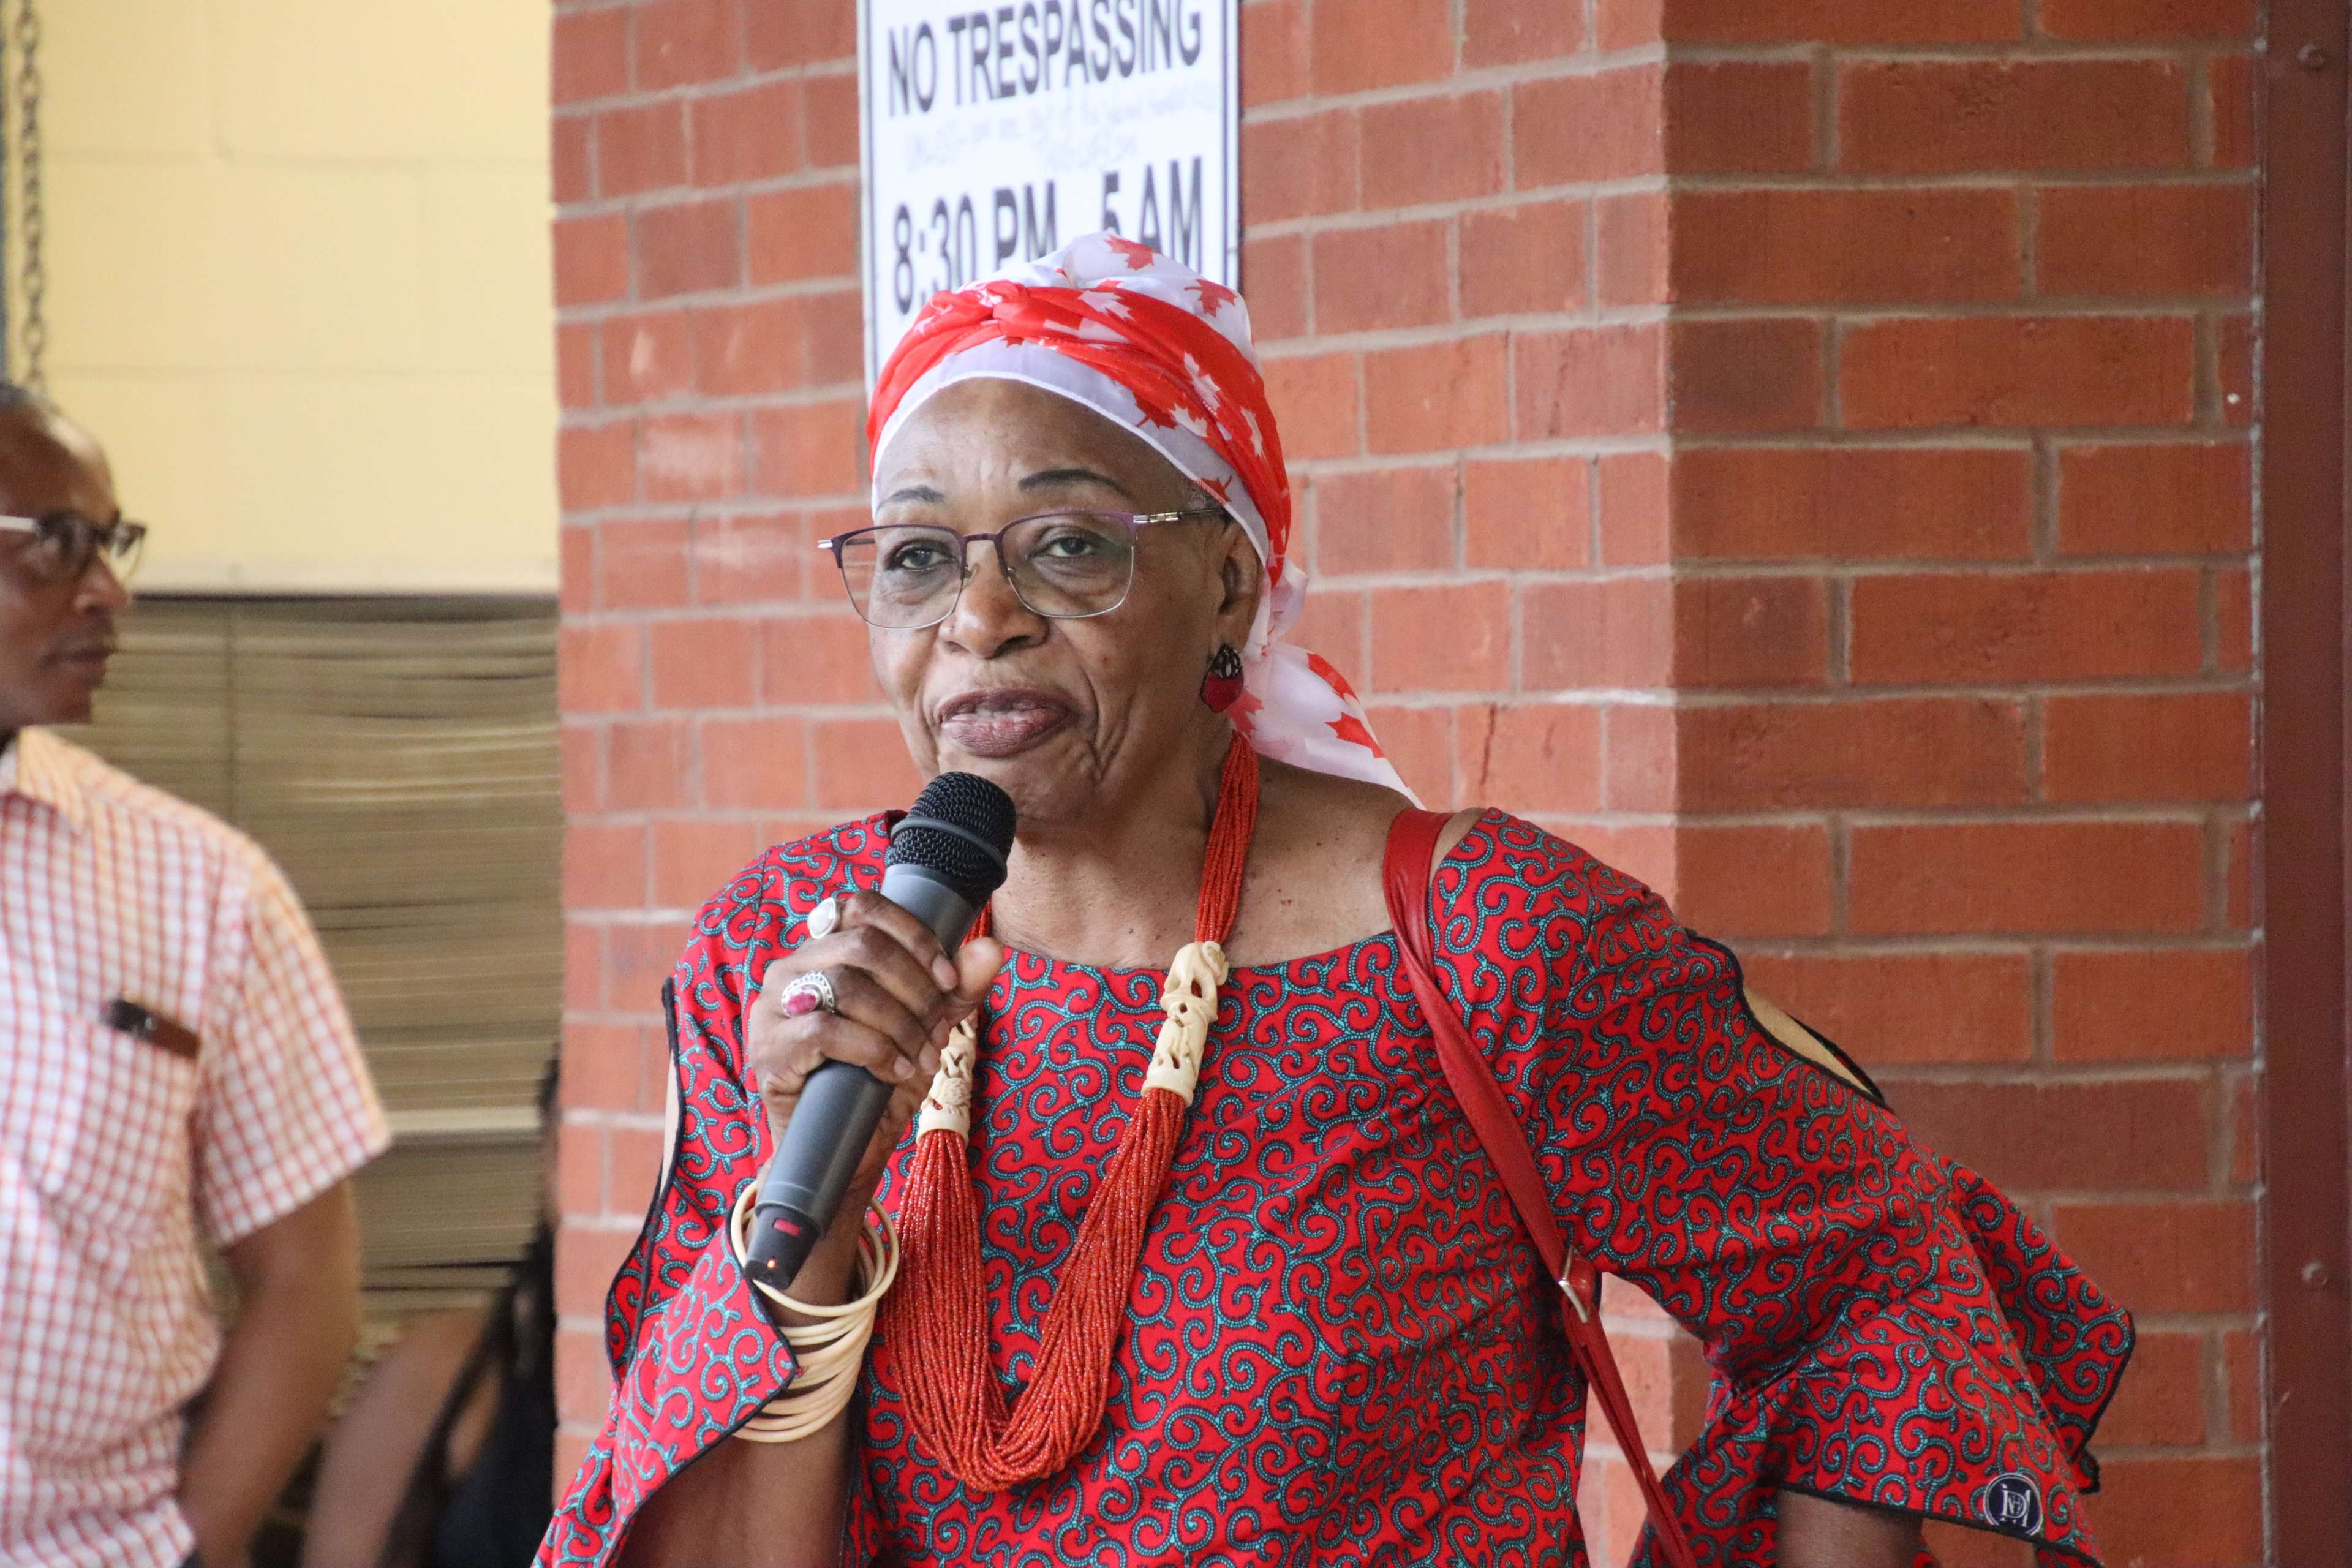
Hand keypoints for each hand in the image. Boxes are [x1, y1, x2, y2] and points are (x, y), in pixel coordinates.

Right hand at [746, 891, 1003, 1241]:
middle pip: (862, 944)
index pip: (861, 905)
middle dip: (914, 986)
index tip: (948, 978)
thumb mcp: (926, 1028)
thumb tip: (991, 949)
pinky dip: (873, 1050)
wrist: (844, 1150)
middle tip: (938, 1030)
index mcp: (823, 949)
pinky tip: (894, 1071)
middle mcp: (790, 968)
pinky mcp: (768, 1050)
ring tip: (921, 1056)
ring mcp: (772, 1008)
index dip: (913, 935)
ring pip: (846, 984)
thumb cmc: (879, 1079)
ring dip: (899, 1023)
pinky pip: (825, 1031)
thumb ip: (955, 989)